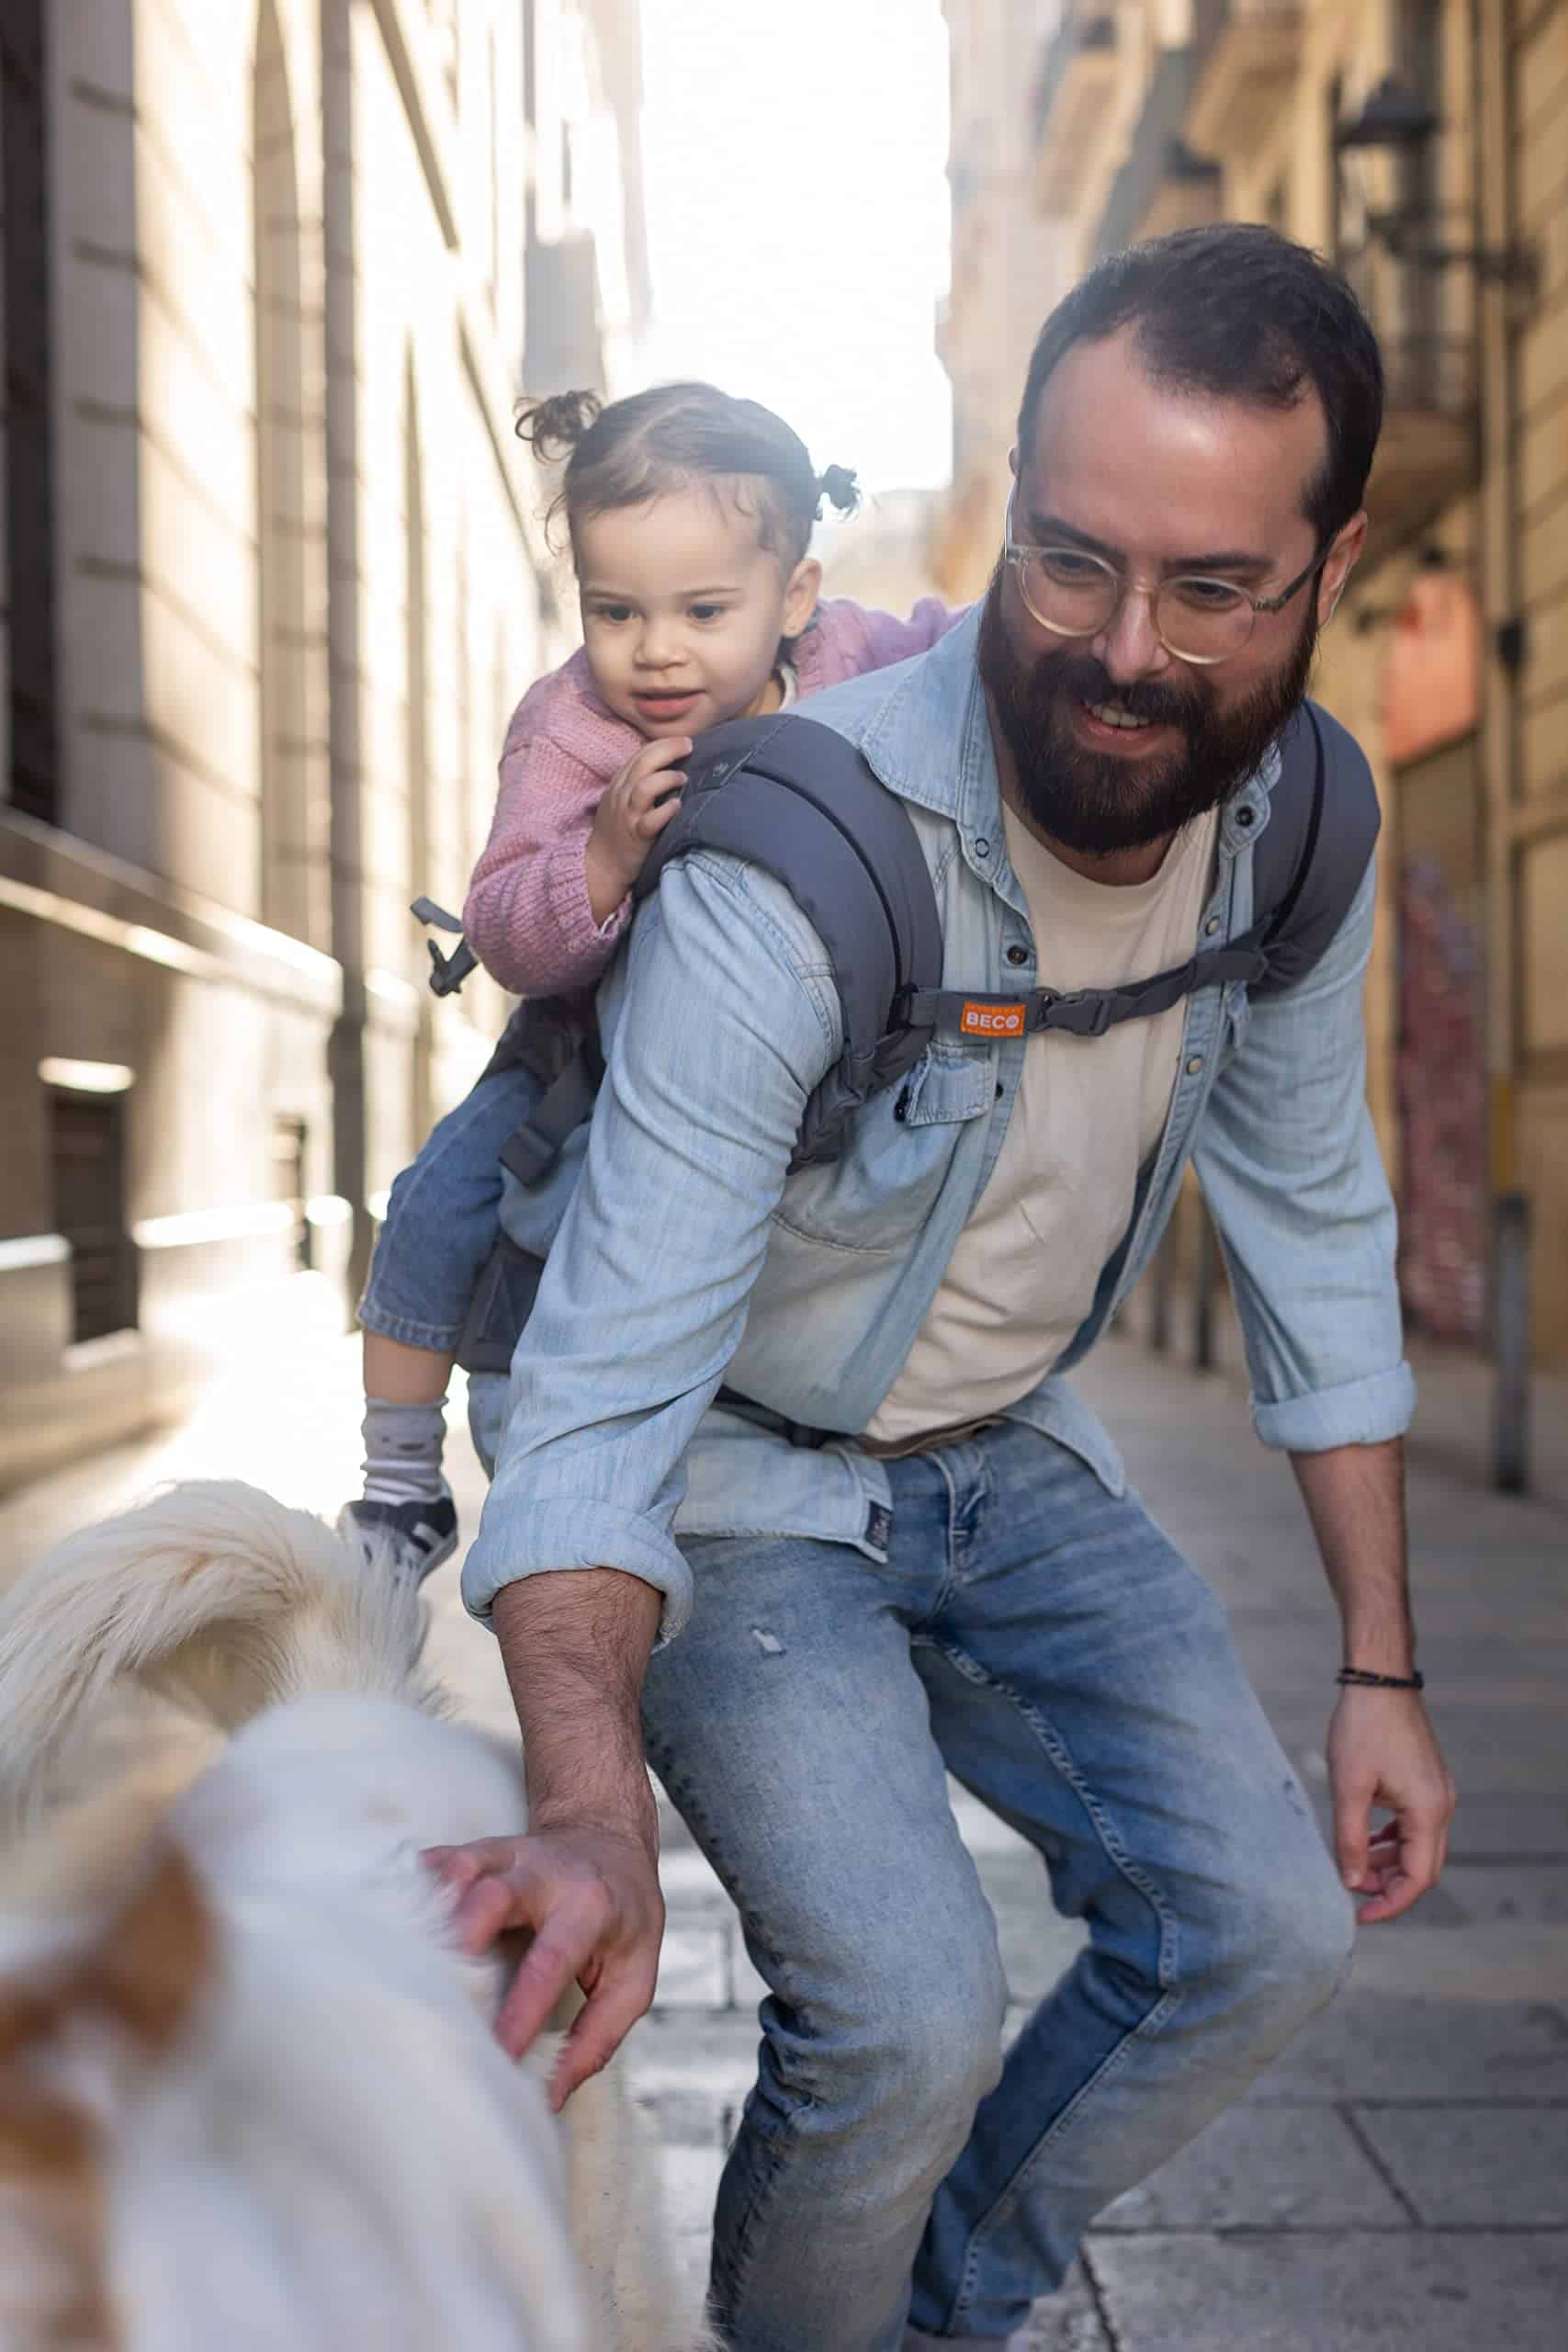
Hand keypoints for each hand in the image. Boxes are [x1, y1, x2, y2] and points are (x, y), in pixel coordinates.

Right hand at [424, 1825, 663, 2104]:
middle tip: (438, 1994)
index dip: (520, 2012)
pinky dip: (413, 1885)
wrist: (610, 1837)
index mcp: (590, 1908)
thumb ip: (596, 2038)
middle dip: (462, 1939)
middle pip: (496, 1896)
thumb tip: (549, 2098)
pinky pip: (438, 1859)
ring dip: (431, 1909)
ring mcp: (507, 1855)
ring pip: (461, 1868)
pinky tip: (387, 1916)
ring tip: (405, 1957)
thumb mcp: (634, 1977)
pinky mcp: (478, 1850)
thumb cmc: (625, 1918)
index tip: (495, 2058)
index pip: (550, 1963)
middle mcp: (545, 1874)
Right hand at [584, 737, 690, 921]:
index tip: (683, 741)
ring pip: (644, 787)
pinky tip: (677, 806)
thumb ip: (639, 782)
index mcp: (619, 784)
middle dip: (668, 750)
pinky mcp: (636, 836)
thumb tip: (669, 765)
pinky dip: (666, 811)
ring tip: (683, 778)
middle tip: (689, 746)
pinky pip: (651, 821)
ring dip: (667, 778)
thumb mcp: (622, 800)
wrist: (601, 865)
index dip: (663, 743)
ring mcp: (628, 815)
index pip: (640, 754)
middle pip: (643, 763)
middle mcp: (621, 795)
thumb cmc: (618, 830)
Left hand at [1326, 1687, 1454, 1923]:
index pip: (1418, 1878)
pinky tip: (1365, 1838)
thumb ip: (1350, 1839)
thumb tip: (1351, 1881)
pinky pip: (1414, 1825)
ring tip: (1353, 1865)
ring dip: (1389, 1862)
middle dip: (1389, 1885)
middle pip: (1422, 1867)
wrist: (1379, 1680)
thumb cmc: (1363, 1728)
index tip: (1360, 1915)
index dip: (1390, 1903)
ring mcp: (1437, 1793)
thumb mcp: (1349, 1787)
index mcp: (1428, 1812)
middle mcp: (1442, 1806)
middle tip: (1351, 1890)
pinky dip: (1392, 1839)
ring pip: (1418, 1846)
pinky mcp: (1427, 1782)